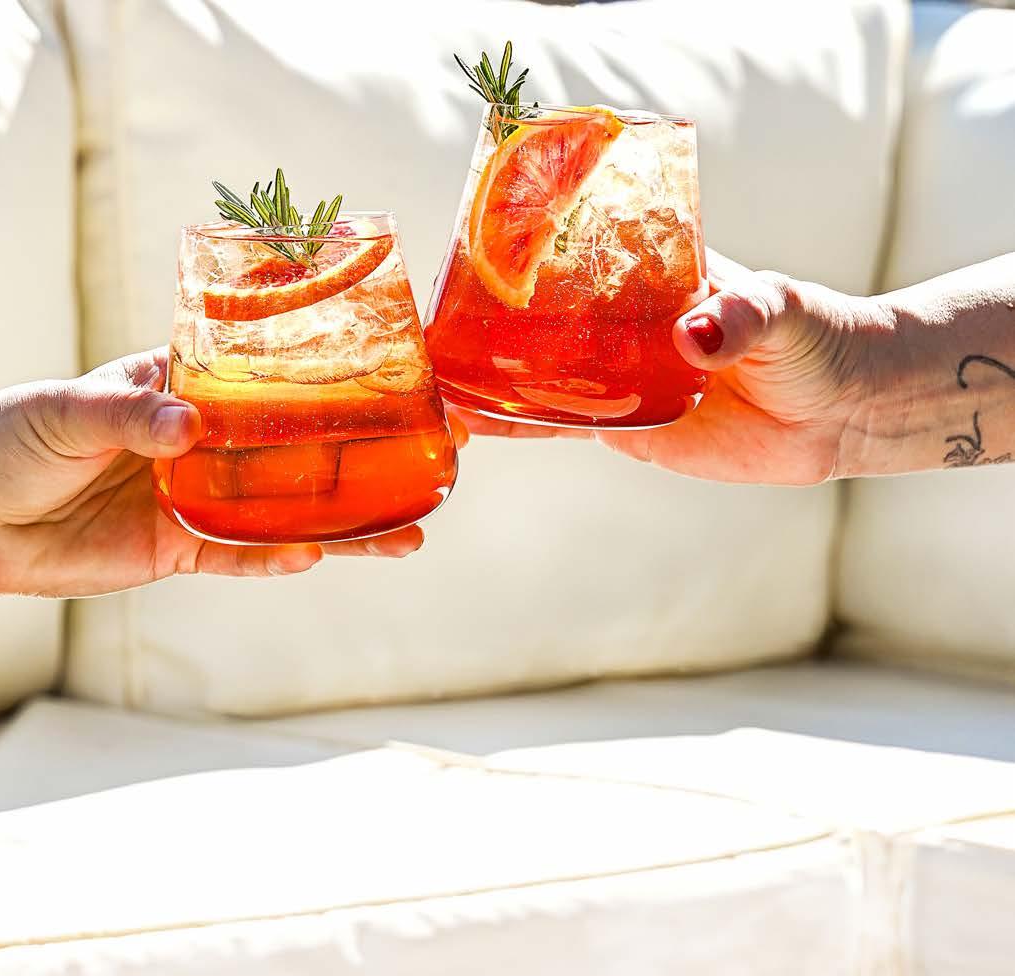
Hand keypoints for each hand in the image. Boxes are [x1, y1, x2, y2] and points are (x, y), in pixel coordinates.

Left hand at [0, 350, 434, 601]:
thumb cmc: (11, 439)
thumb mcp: (68, 411)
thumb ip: (133, 418)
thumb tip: (191, 429)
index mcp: (183, 386)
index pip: (272, 373)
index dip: (334, 372)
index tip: (400, 369)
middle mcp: (204, 441)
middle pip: (301, 447)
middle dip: (367, 451)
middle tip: (439, 451)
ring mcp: (197, 498)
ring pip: (287, 512)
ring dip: (344, 522)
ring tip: (408, 531)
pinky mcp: (179, 550)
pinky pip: (241, 557)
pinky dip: (277, 559)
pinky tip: (323, 556)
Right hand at [450, 250, 892, 486]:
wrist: (837, 411)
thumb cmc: (813, 338)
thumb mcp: (780, 313)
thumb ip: (739, 319)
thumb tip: (695, 339)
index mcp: (647, 273)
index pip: (570, 256)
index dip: (515, 260)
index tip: (460, 264)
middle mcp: (621, 321)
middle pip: (537, 318)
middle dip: (482, 326)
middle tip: (426, 337)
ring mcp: (617, 373)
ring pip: (536, 373)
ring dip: (487, 382)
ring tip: (432, 387)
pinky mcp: (624, 426)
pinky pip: (560, 423)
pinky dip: (516, 426)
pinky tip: (474, 431)